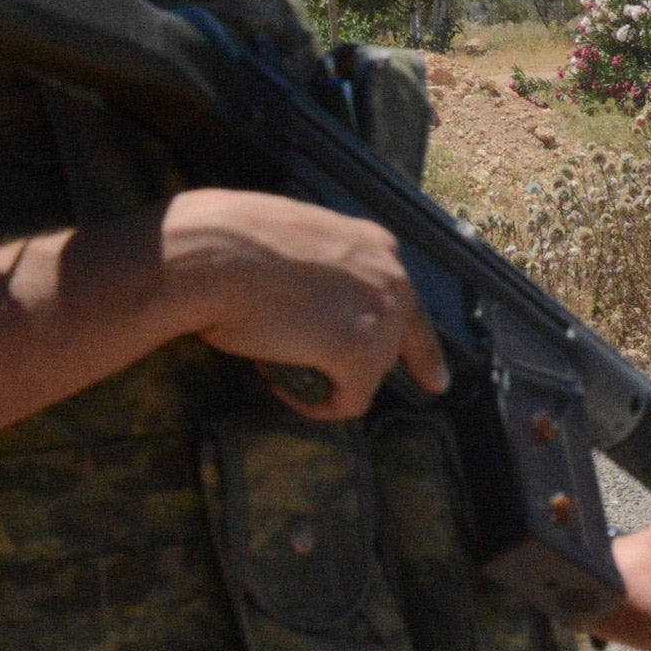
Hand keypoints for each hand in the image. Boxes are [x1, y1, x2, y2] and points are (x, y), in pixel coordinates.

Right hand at [156, 188, 449, 417]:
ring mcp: (382, 314)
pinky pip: (349, 400)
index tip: (435, 381)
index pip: (408, 304)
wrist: (216, 252)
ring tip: (278, 363)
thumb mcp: (299, 244)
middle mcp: (392, 276)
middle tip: (312, 372)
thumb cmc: (234, 244)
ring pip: (369, 374)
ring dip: (329, 379)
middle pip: (393, 344)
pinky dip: (318, 406)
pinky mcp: (361, 352)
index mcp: (377, 245)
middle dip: (358, 364)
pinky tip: (286, 388)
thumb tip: (316, 310)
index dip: (417, 348)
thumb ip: (326, 274)